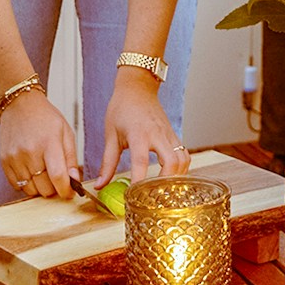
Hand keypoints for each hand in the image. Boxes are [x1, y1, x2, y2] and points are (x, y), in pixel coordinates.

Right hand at [0, 92, 77, 199]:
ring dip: (40, 187)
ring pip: (31, 190)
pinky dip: (27, 184)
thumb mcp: (66, 132)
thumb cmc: (46, 118)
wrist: (20, 105)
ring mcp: (15, 158)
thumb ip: (71, 159)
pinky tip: (32, 171)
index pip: (58, 176)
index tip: (70, 193)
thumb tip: (75, 181)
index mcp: (49, 143)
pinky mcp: (4, 162)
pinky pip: (17, 185)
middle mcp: (30, 152)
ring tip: (44, 173)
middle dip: (54, 189)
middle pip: (44, 188)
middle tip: (57, 179)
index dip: (66, 190)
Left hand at [95, 69, 188, 186]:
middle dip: (166, 182)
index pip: (141, 161)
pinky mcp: (174, 135)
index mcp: (139, 134)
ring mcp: (169, 134)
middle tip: (155, 196)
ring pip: (183, 159)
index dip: (139, 180)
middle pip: (172, 162)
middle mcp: (157, 134)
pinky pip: (184, 154)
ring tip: (165, 191)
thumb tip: (100, 185)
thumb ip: (107, 163)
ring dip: (176, 177)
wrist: (137, 87)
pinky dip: (181, 168)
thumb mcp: (110, 135)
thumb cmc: (121, 109)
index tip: (134, 196)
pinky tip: (171, 177)